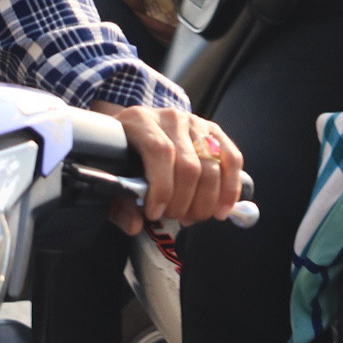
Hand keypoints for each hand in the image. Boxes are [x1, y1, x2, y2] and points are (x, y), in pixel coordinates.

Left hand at [90, 102, 243, 234]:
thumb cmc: (120, 156)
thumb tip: (136, 224)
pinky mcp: (214, 130)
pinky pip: (232, 158)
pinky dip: (231, 187)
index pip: (160, 151)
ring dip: (206, 200)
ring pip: (212, 164)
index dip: (162, 187)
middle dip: (184, 201)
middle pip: (189, 163)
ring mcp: (195, 122)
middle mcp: (170, 117)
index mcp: (140, 121)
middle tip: (175, 218)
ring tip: (193, 216)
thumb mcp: (110, 176)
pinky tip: (223, 208)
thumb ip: (119, 203)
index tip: (154, 213)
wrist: (133, 130)